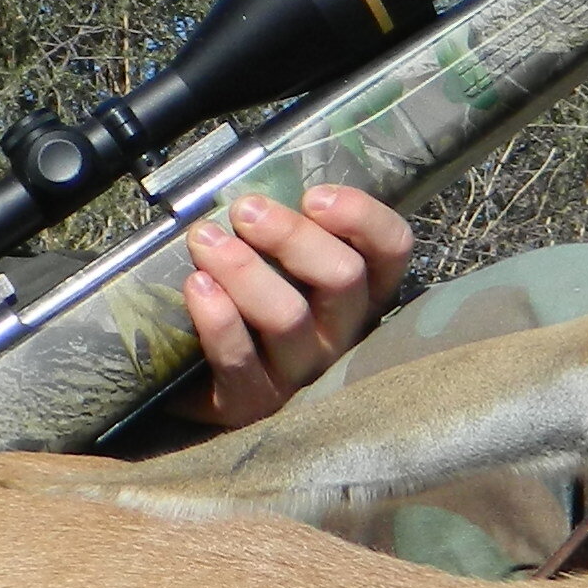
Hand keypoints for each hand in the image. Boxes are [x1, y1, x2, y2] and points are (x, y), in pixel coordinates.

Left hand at [174, 187, 414, 429]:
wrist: (197, 381)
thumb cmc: (247, 305)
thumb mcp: (279, 263)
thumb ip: (284, 228)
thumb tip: (259, 185)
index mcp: (360, 291)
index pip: (391, 248)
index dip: (361, 216)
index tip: (313, 197)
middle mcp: (342, 333)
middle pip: (342, 277)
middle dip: (291, 235)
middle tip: (245, 210)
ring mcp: (301, 373)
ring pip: (288, 317)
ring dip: (244, 269)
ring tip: (205, 241)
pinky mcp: (253, 403)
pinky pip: (240, 360)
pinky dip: (217, 319)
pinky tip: (196, 287)